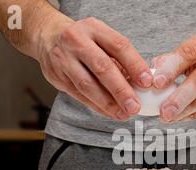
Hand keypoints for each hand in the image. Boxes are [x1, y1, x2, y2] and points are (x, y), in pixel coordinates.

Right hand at [36, 17, 152, 119]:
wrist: (48, 36)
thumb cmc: (84, 40)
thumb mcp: (101, 38)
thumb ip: (119, 58)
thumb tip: (140, 83)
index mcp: (94, 28)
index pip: (119, 46)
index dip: (135, 65)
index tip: (147, 82)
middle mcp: (77, 41)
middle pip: (102, 67)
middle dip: (121, 90)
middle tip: (134, 106)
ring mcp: (64, 59)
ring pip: (87, 85)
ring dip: (107, 103)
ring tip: (123, 113)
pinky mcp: (57, 76)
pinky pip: (79, 95)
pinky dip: (96, 106)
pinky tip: (109, 112)